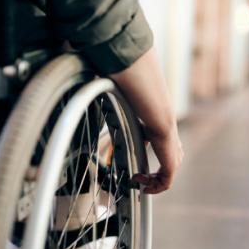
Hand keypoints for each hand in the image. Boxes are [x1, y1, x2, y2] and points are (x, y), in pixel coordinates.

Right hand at [109, 47, 182, 194]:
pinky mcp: (167, 138)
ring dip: (159, 179)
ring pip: (174, 162)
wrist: (134, 67)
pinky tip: (142, 185)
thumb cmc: (118, 69)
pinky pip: (170, 170)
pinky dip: (160, 183)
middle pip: (174, 152)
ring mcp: (168, 130)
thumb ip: (97, 80)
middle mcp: (164, 121)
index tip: (134, 161)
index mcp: (153, 111)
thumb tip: (74, 63)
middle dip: (160, 170)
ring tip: (140, 185)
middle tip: (139, 178)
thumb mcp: (107, 82)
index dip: (148, 150)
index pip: (158, 136)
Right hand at [133, 124, 183, 194]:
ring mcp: (174, 163)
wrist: (160, 123)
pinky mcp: (172, 168)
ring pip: (164, 181)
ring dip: (149, 184)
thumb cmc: (153, 125)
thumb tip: (134, 146)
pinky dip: (154, 188)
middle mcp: (175, 156)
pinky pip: (165, 185)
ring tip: (137, 180)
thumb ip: (142, 143)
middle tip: (137, 179)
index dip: (153, 173)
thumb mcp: (145, 136)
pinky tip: (145, 188)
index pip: (165, 166)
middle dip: (149, 180)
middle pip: (164, 175)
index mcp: (171, 149)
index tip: (141, 174)